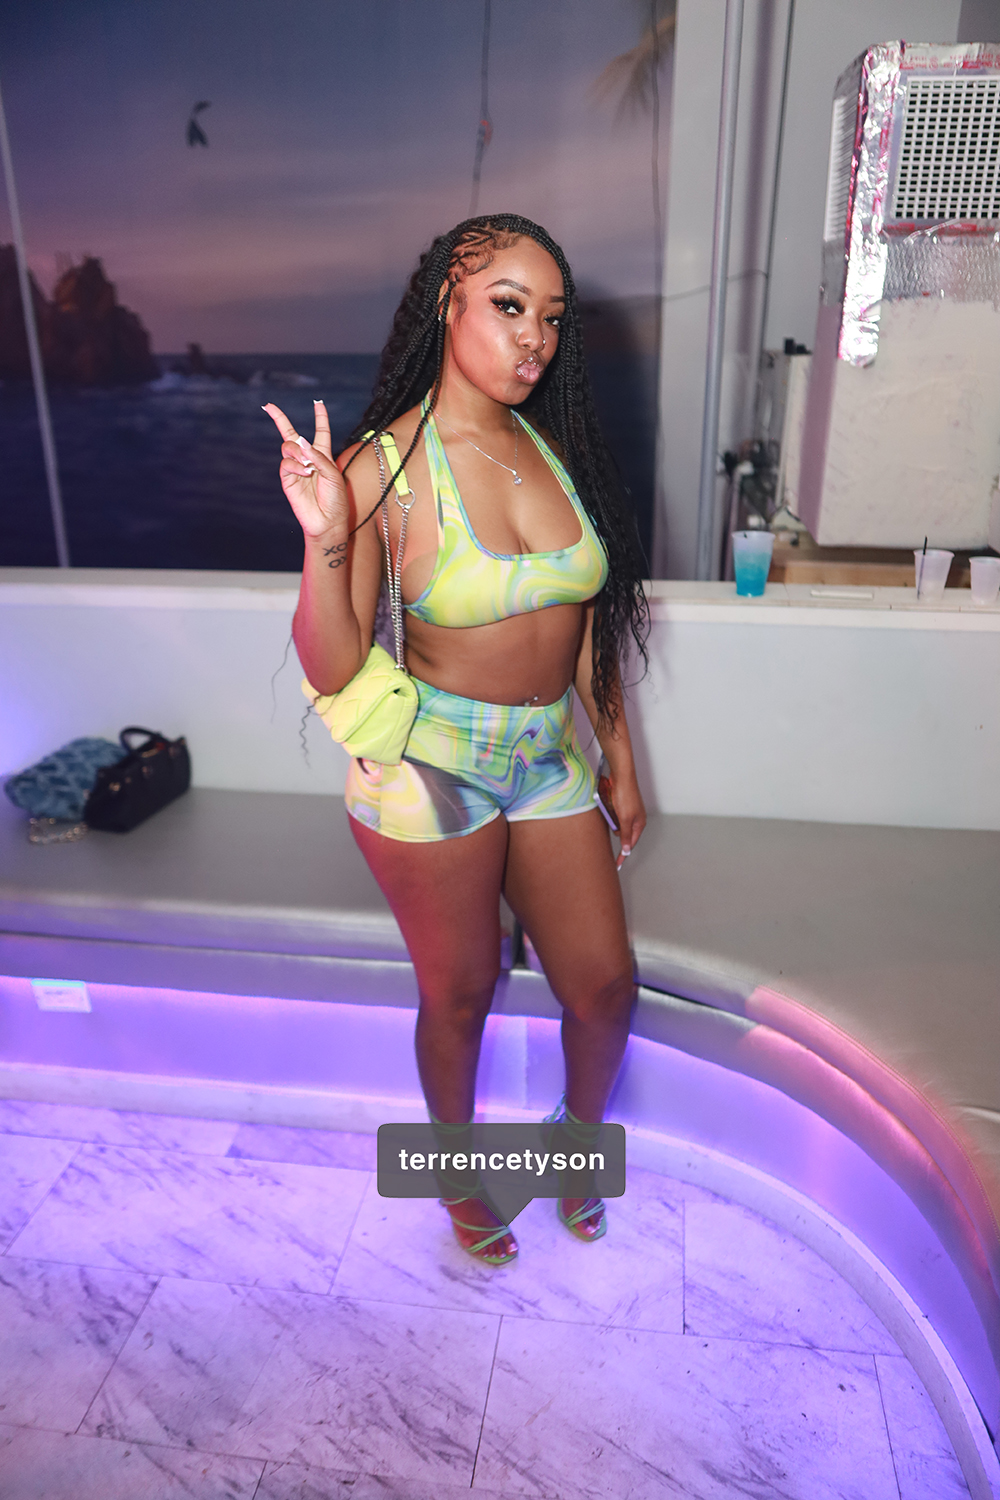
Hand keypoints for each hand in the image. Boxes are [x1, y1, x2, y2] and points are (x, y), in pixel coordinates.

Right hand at [263, 400, 348, 539]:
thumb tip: (301, 441)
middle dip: (279, 418)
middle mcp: (307, 458)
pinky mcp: (287, 479)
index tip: (318, 403)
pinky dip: (295, 466)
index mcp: (323, 455)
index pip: (321, 431)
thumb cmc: (335, 499)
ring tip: (308, 466)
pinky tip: (305, 473)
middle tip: (268, 406)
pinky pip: (286, 463)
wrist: (327, 521)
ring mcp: (295, 468)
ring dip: (297, 452)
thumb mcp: (333, 474)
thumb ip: (318, 456)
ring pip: (288, 447)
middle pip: (291, 433)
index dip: (320, 417)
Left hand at [599, 769, 645, 871]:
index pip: (631, 843)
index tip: (617, 863)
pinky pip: (615, 815)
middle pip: (624, 834)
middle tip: (609, 826)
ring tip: (609, 814)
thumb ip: (625, 835)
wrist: (621, 775)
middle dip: (616, 833)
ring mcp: (629, 811)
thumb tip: (628, 849)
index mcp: (639, 823)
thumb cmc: (625, 796)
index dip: (623, 853)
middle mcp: (636, 818)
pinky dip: (611, 815)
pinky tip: (607, 809)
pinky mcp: (622, 804)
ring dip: (612, 822)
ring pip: (618, 824)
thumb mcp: (624, 818)